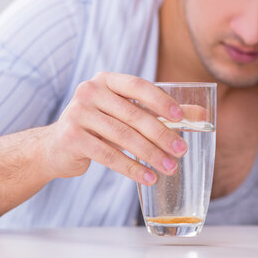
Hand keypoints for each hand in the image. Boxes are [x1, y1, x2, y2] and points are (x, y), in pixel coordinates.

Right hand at [42, 72, 187, 184]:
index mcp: (105, 80)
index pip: (138, 86)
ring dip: (150, 154)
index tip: (181, 118)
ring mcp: (78, 114)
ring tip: (169, 168)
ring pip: (123, 136)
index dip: (161, 101)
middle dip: (161, 134)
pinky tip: (148, 177)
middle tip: (181, 150)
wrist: (55, 146)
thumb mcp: (124, 113)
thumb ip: (158, 112)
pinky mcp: (72, 138)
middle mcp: (89, 92)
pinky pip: (109, 155)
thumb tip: (201, 115)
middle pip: (133, 114)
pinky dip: (131, 168)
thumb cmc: (98, 127)